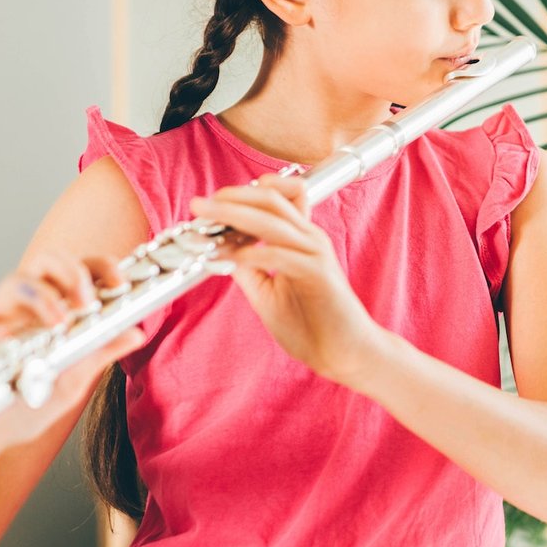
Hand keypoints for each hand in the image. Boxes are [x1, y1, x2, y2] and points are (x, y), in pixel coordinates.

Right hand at [0, 253, 146, 450]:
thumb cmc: (20, 410)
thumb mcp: (70, 383)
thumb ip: (99, 353)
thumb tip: (137, 333)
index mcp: (52, 313)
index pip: (79, 273)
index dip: (101, 268)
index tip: (121, 284)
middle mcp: (23, 308)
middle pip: (48, 261)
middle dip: (74, 271)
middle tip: (88, 300)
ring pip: (16, 279)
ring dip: (44, 294)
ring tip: (60, 322)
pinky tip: (12, 337)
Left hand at [189, 174, 382, 382]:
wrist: (347, 353)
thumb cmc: (313, 324)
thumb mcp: (268, 292)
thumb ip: (249, 270)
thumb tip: (220, 253)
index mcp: (302, 240)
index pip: (280, 197)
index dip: (244, 194)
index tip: (214, 204)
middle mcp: (310, 239)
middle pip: (271, 199)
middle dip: (232, 197)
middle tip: (199, 204)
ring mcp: (315, 253)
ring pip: (272, 219)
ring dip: (233, 215)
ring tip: (205, 217)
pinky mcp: (317, 273)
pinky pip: (278, 254)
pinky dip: (247, 253)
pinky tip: (226, 258)